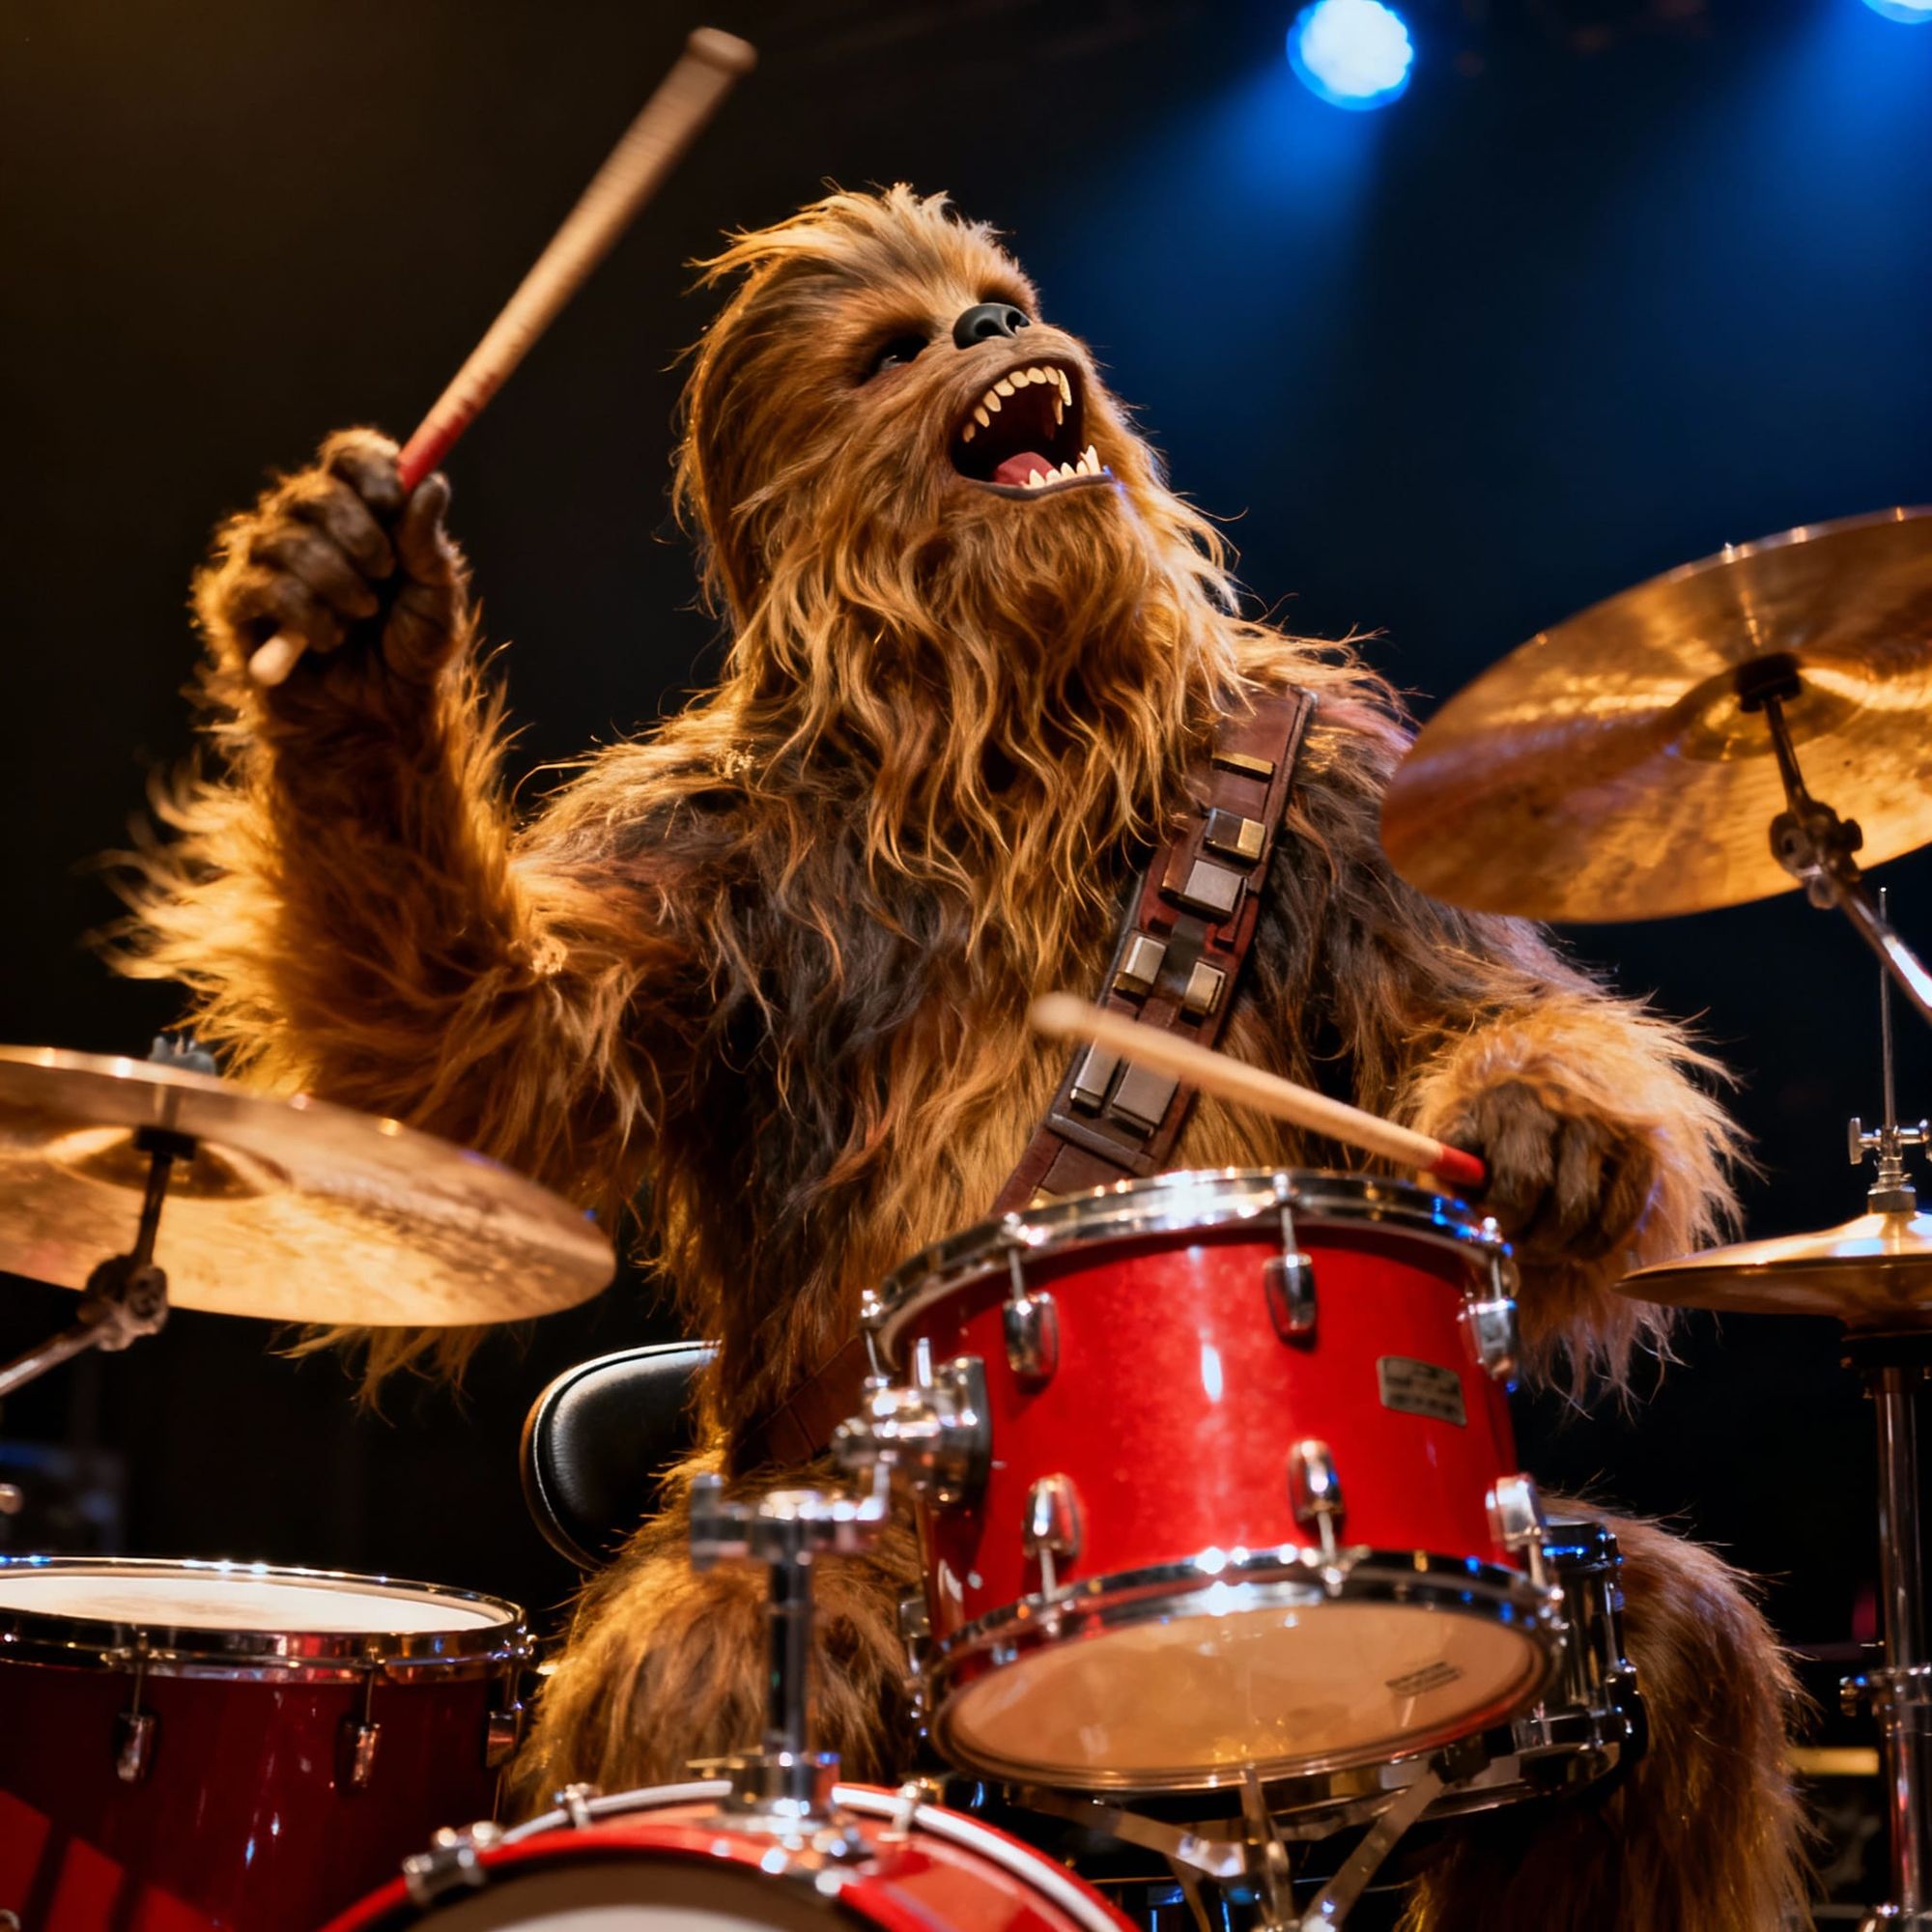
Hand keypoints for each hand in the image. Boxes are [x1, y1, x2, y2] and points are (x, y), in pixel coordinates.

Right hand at [196, 428, 465, 706]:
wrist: (379, 717)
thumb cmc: (408, 654)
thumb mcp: (436, 602)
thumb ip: (429, 546)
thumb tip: (431, 483)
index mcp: (358, 512)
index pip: (349, 459)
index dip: (368, 468)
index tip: (392, 499)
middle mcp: (304, 525)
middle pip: (314, 492)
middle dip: (358, 534)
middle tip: (383, 574)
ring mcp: (265, 560)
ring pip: (288, 541)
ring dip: (336, 582)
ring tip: (360, 617)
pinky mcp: (238, 602)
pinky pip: (265, 588)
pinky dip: (307, 615)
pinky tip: (330, 639)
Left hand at [1441, 1080, 1654, 1262]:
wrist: (1559, 1070)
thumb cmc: (1499, 1113)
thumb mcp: (1465, 1122)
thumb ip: (1453, 1158)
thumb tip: (1450, 1196)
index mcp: (1520, 1106)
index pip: (1522, 1181)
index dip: (1505, 1215)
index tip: (1492, 1223)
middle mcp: (1574, 1116)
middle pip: (1564, 1207)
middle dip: (1535, 1239)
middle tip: (1518, 1243)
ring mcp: (1615, 1135)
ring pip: (1592, 1216)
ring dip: (1562, 1246)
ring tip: (1541, 1244)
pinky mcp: (1643, 1153)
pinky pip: (1623, 1218)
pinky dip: (1598, 1242)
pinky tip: (1576, 1242)